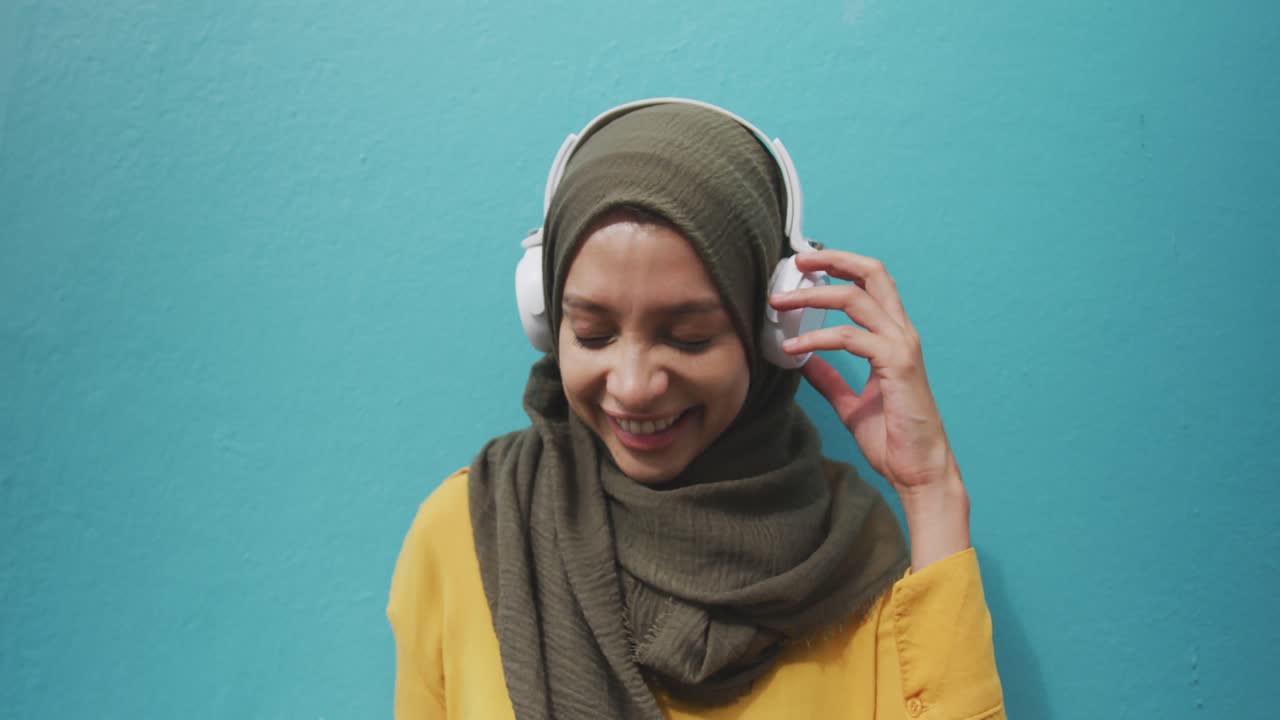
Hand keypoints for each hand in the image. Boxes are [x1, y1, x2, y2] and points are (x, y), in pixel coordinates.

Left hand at [770, 250, 969, 567]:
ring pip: (856, 299)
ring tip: (779, 303)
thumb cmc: (893, 439)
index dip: (840, 266)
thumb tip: (804, 361)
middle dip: (833, 260)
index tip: (805, 266)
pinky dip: (817, 338)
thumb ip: (830, 380)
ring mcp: (901, 346)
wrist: (918, 471)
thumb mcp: (852, 404)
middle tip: (796, 261)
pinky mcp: (897, 365)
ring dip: (813, 295)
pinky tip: (793, 349)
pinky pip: (851, 338)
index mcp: (893, 337)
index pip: (870, 284)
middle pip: (872, 274)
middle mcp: (901, 333)